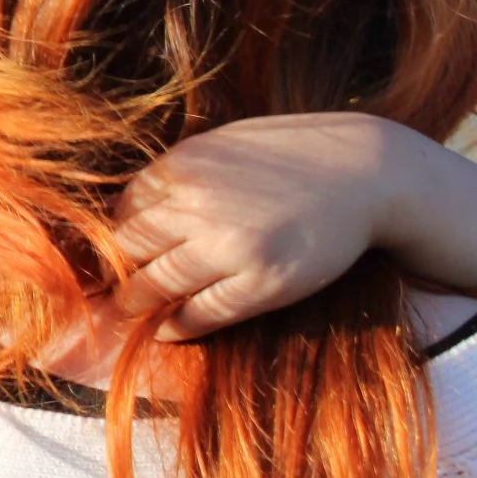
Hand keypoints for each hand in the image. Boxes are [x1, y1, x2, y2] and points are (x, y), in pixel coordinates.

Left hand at [110, 112, 431, 339]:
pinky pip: (201, 313)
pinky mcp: (263, 281)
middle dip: (116, 273)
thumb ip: (174, 177)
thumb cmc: (287, 156)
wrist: (367, 170)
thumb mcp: (219, 148)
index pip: (120, 213)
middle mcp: (198, 204)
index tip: (110, 258)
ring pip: (156, 285)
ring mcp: (230, 244)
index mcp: (181, 166)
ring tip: (134, 312)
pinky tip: (169, 329)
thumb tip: (119, 214)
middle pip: (127, 250)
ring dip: (138, 304)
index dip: (111, 239)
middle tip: (110, 290)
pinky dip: (177, 326)